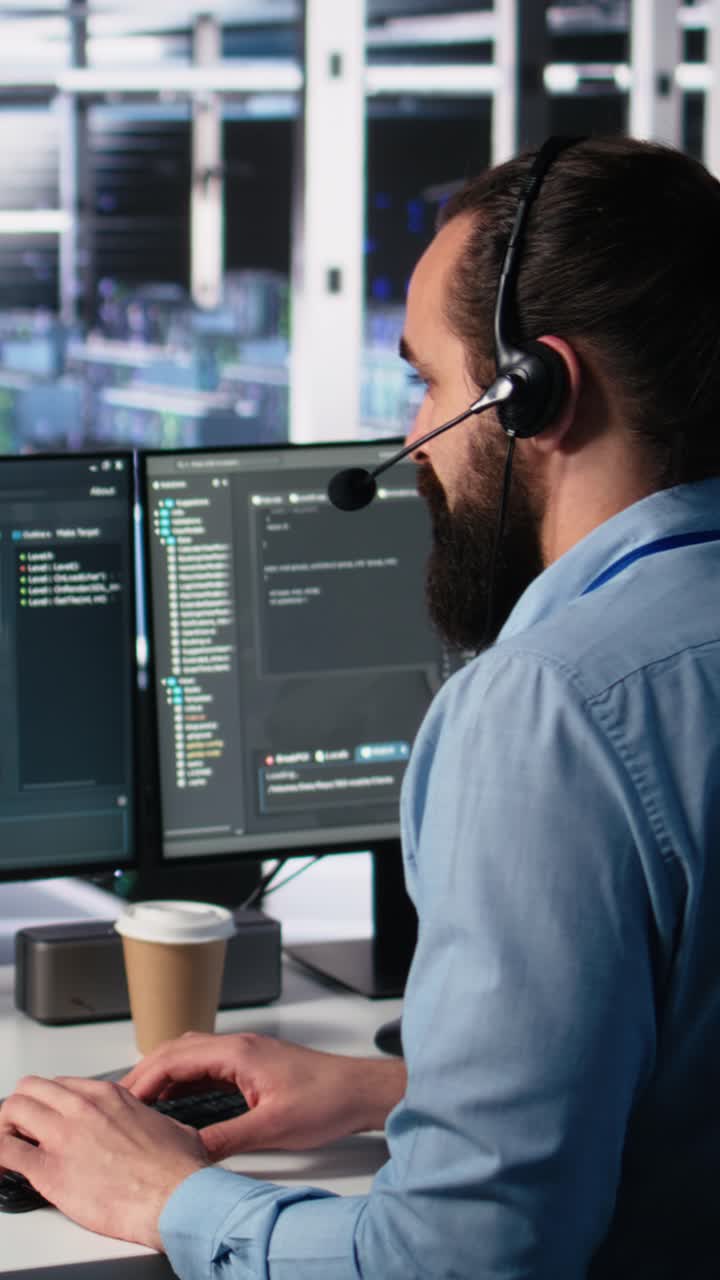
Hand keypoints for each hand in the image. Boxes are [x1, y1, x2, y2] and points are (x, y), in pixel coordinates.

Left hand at [0, 1076, 208, 1248]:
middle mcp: (82, 1108)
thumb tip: (156, 1130)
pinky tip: (2, 1167)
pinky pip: (3, 1152)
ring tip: (12, 1145)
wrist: (176, 1197)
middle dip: (23, 1108)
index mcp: (108, 1096)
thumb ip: (151, 1122)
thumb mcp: (169, 1127)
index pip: (61, 1085)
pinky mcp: (49, 1171)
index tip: (50, 1117)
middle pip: (30, 1089)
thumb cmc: (176, 1169)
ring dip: (7, 1127)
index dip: (51, 1102)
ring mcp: (63, 1136)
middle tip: (24, 1129)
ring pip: (12, 1110)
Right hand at [122, 1031, 406, 1160]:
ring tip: (143, 1104)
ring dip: (166, 1076)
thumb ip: (227, 1138)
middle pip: (178, 1051)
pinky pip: (208, 1067)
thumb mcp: (272, 1127)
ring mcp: (246, 1054)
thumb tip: (189, 1151)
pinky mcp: (253, 1067)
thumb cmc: (327, 1099)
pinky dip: (186, 1082)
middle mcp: (239, 1046)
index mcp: (238, 1052)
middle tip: (123, 1101)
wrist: (360, 1091)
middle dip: (147, 1074)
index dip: (145, 1078)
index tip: (123, 1098)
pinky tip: (179, 1104)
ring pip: (192, 1057)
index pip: (176, 1057)